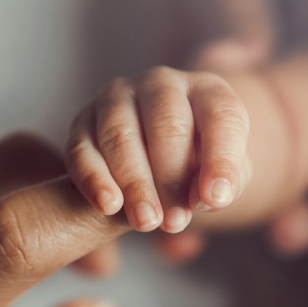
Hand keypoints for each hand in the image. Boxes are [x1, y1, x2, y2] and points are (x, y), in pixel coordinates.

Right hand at [65, 66, 251, 233]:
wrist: (154, 163)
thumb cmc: (196, 168)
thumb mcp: (222, 177)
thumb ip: (225, 186)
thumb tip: (205, 198)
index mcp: (205, 90)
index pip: (221, 116)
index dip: (221, 159)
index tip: (216, 200)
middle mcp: (160, 84)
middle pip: (167, 124)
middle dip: (172, 178)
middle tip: (175, 221)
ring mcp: (116, 99)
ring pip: (121, 137)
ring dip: (135, 184)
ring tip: (146, 222)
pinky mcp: (82, 122)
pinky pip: (83, 150)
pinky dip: (95, 179)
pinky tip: (109, 205)